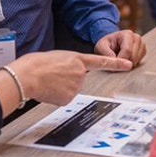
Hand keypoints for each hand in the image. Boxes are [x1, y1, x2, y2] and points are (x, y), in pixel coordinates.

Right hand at [5, 51, 132, 105]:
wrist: (27, 76)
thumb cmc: (35, 64)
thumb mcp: (55, 57)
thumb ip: (67, 64)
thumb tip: (66, 75)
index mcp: (76, 59)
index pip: (101, 61)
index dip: (116, 63)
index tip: (128, 64)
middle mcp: (80, 73)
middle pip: (78, 79)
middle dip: (67, 80)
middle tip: (52, 76)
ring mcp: (76, 87)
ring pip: (70, 90)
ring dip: (60, 88)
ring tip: (47, 82)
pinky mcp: (69, 99)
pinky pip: (64, 99)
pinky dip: (56, 97)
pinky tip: (48, 91)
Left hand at [94, 30, 145, 67]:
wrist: (111, 44)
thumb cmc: (106, 44)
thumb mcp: (101, 47)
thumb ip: (107, 54)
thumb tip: (116, 61)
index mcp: (127, 34)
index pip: (128, 50)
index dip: (120, 60)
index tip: (113, 64)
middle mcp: (137, 38)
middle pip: (133, 57)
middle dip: (123, 63)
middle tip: (115, 62)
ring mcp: (142, 45)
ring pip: (136, 61)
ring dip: (126, 64)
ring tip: (119, 59)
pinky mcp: (143, 51)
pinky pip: (138, 63)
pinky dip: (131, 64)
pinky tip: (125, 60)